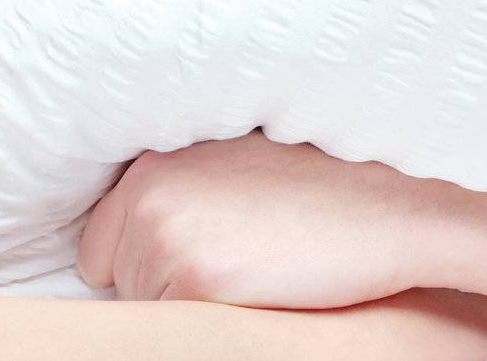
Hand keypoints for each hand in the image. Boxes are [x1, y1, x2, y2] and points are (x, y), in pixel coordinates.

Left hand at [76, 127, 478, 308]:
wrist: (385, 210)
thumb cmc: (316, 187)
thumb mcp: (229, 162)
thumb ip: (177, 184)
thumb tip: (134, 227)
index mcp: (151, 160)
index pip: (101, 241)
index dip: (146, 258)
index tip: (197, 251)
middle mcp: (148, 191)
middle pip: (119, 276)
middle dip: (163, 281)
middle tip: (235, 257)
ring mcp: (168, 233)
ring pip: (145, 305)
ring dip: (184, 302)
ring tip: (249, 268)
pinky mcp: (196, 277)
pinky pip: (174, 326)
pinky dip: (208, 320)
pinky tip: (256, 289)